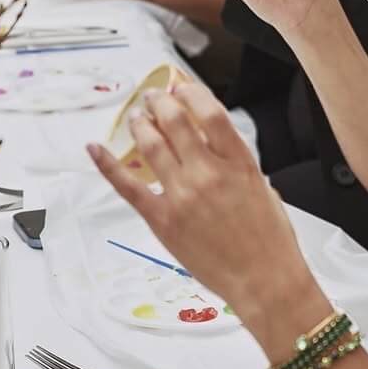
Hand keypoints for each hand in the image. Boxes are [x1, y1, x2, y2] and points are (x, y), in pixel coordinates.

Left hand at [87, 81, 311, 314]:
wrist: (264, 281)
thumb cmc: (270, 242)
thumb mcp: (264, 189)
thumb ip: (237, 166)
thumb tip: (217, 150)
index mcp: (239, 163)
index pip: (209, 112)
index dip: (191, 92)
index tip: (182, 87)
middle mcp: (209, 173)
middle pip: (175, 121)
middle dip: (160, 102)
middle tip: (154, 98)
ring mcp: (183, 195)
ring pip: (150, 145)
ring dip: (140, 124)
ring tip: (137, 117)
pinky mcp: (163, 219)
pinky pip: (128, 186)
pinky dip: (109, 164)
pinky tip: (97, 149)